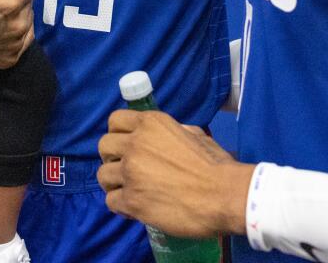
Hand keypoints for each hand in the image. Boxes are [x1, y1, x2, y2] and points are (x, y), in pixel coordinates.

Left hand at [97, 109, 251, 237]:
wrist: (224, 195)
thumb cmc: (215, 164)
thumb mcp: (193, 134)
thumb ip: (171, 133)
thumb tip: (163, 139)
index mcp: (151, 123)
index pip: (115, 120)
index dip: (118, 134)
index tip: (126, 145)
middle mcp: (135, 143)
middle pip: (104, 146)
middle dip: (112, 158)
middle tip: (127, 169)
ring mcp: (131, 172)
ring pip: (103, 175)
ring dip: (115, 183)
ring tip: (130, 191)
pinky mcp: (132, 200)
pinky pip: (111, 201)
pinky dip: (121, 205)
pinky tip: (135, 208)